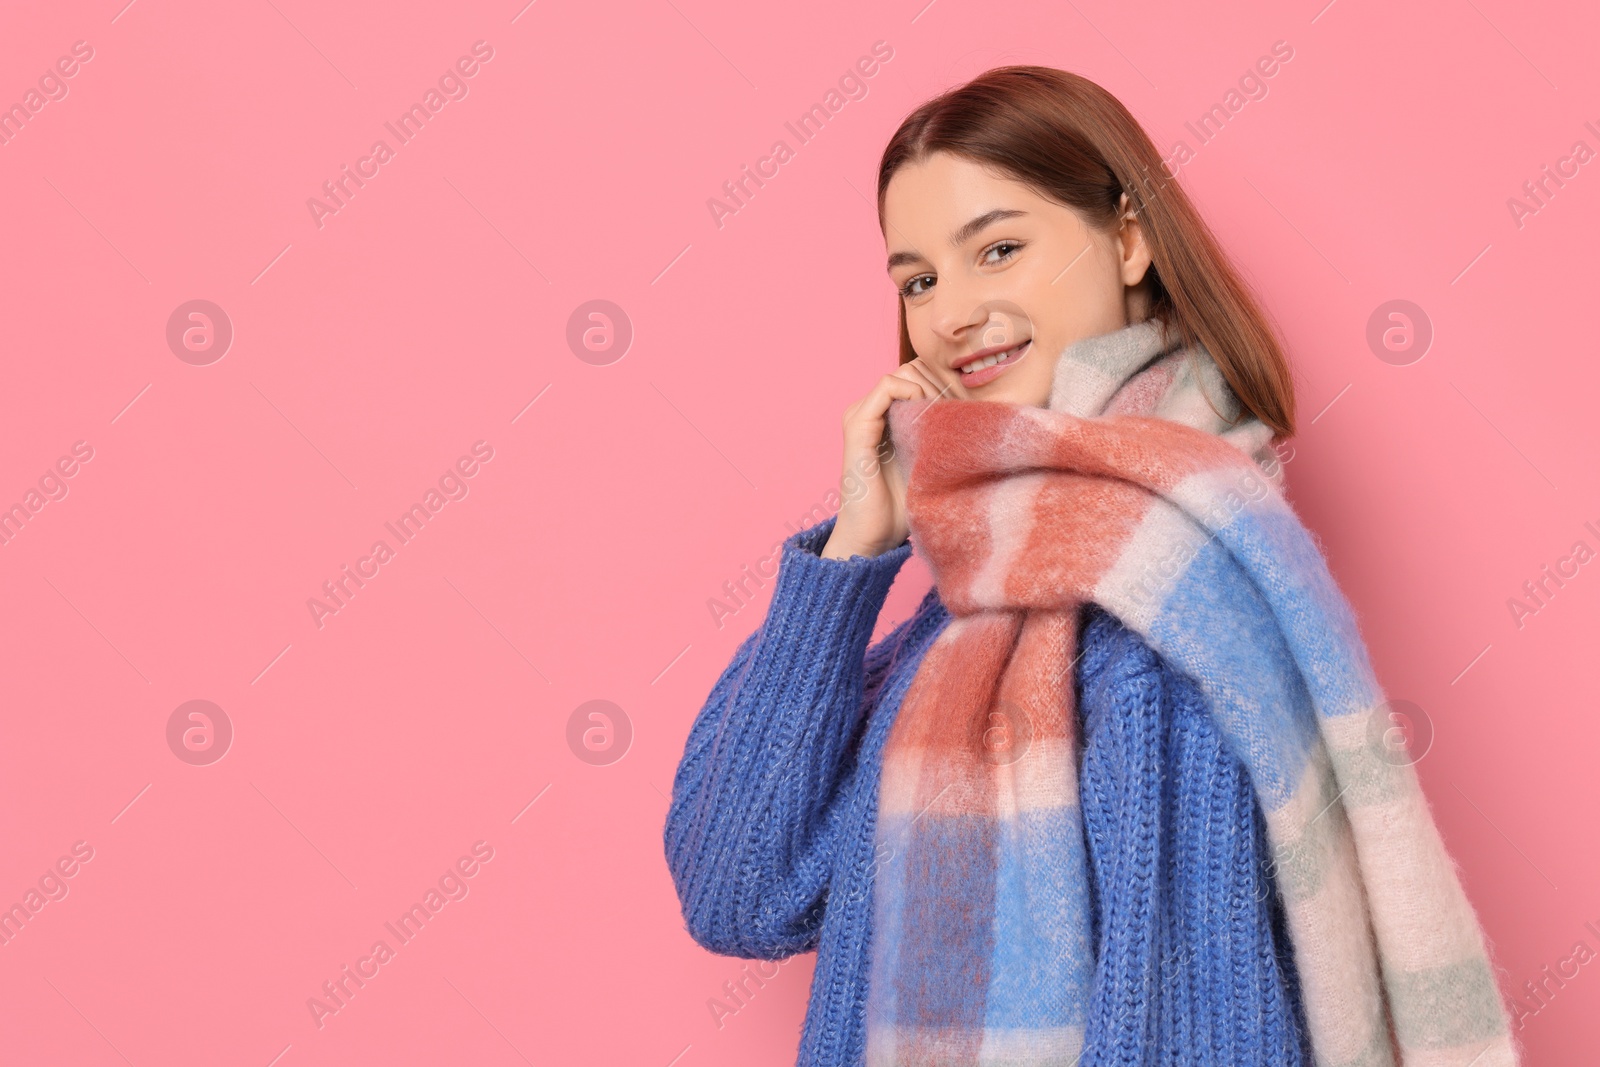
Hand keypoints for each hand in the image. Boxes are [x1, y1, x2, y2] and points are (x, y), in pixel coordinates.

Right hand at [821, 356, 948, 558]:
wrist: (875, 535)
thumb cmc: (904, 504)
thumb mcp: (930, 460)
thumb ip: (941, 434)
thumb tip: (982, 413)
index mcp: (884, 416)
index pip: (918, 375)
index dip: (944, 382)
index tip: (966, 406)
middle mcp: (870, 410)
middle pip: (913, 369)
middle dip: (942, 383)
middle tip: (960, 411)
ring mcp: (861, 415)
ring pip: (903, 373)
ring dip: (930, 387)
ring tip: (945, 416)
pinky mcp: (858, 425)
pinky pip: (888, 385)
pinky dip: (912, 391)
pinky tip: (927, 416)